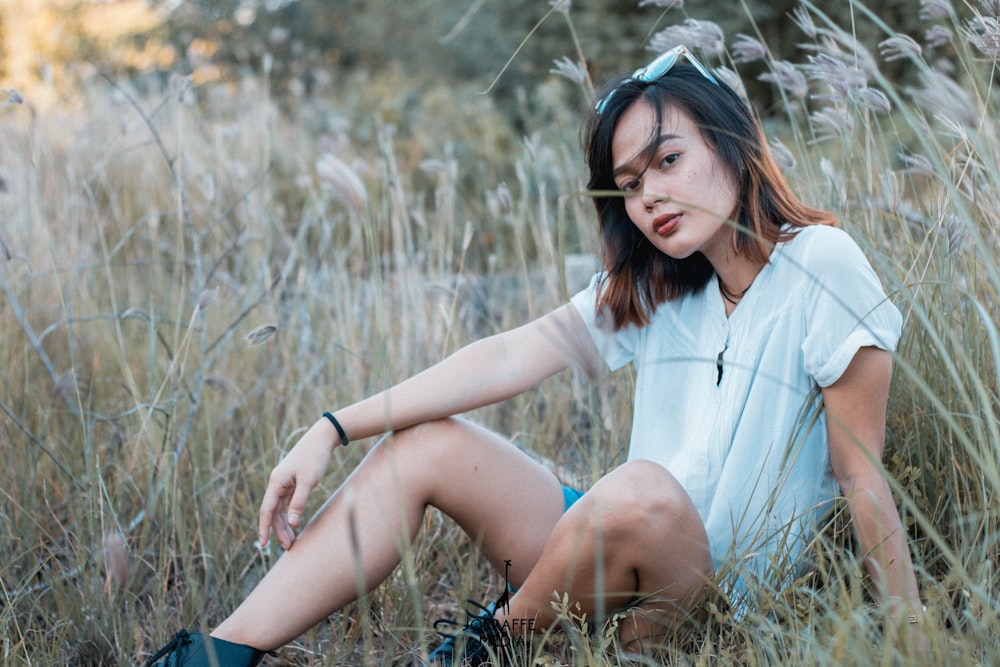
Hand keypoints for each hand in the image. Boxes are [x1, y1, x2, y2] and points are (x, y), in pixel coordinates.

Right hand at [257, 420, 335, 548]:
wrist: (322, 438)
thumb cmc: (315, 457)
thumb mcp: (308, 481)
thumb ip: (299, 502)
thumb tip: (292, 523)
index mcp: (277, 482)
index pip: (266, 510)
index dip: (264, 527)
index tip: (264, 544)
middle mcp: (277, 483)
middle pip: (273, 512)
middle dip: (278, 530)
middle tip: (287, 547)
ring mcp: (285, 483)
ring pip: (280, 508)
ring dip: (284, 524)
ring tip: (291, 540)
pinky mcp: (293, 482)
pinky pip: (287, 503)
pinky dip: (290, 514)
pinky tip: (294, 524)